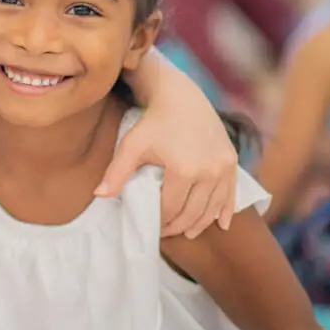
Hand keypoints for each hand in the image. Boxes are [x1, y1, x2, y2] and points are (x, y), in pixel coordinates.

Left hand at [99, 84, 238, 238]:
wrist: (180, 97)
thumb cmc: (151, 122)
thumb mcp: (131, 145)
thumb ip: (116, 172)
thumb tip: (98, 195)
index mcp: (183, 170)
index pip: (170, 208)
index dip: (159, 222)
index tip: (151, 227)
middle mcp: (208, 171)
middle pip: (192, 212)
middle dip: (178, 227)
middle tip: (165, 232)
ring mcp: (223, 167)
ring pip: (212, 207)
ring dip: (200, 223)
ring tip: (187, 232)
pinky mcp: (231, 161)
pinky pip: (230, 194)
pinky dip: (224, 211)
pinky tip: (220, 224)